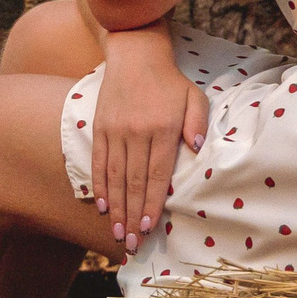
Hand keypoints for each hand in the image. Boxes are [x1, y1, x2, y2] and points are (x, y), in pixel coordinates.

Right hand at [89, 32, 207, 257]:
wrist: (135, 55)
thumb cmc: (170, 81)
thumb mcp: (193, 97)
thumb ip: (197, 123)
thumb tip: (194, 149)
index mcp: (162, 128)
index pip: (156, 174)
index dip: (152, 203)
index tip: (148, 226)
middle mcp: (136, 132)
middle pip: (134, 182)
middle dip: (132, 215)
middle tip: (132, 243)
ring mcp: (116, 131)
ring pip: (115, 176)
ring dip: (116, 207)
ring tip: (118, 232)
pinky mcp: (101, 127)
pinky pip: (99, 162)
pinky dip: (100, 186)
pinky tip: (102, 206)